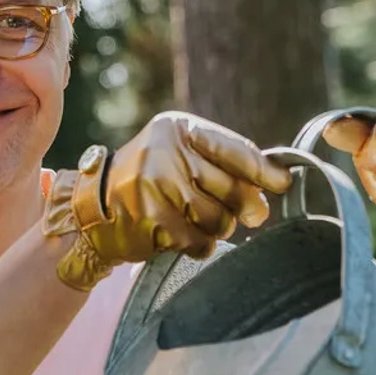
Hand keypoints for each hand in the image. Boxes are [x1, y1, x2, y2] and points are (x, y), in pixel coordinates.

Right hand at [42, 112, 292, 290]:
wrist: (91, 208)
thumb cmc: (146, 179)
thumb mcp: (177, 154)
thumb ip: (220, 164)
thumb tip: (270, 190)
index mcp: (177, 129)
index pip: (235, 151)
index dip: (265, 171)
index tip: (284, 183)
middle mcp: (165, 154)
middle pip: (232, 188)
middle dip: (245, 206)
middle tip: (252, 214)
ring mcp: (156, 188)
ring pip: (219, 219)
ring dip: (219, 227)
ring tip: (201, 221)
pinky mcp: (152, 222)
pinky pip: (200, 242)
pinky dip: (200, 245)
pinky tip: (185, 236)